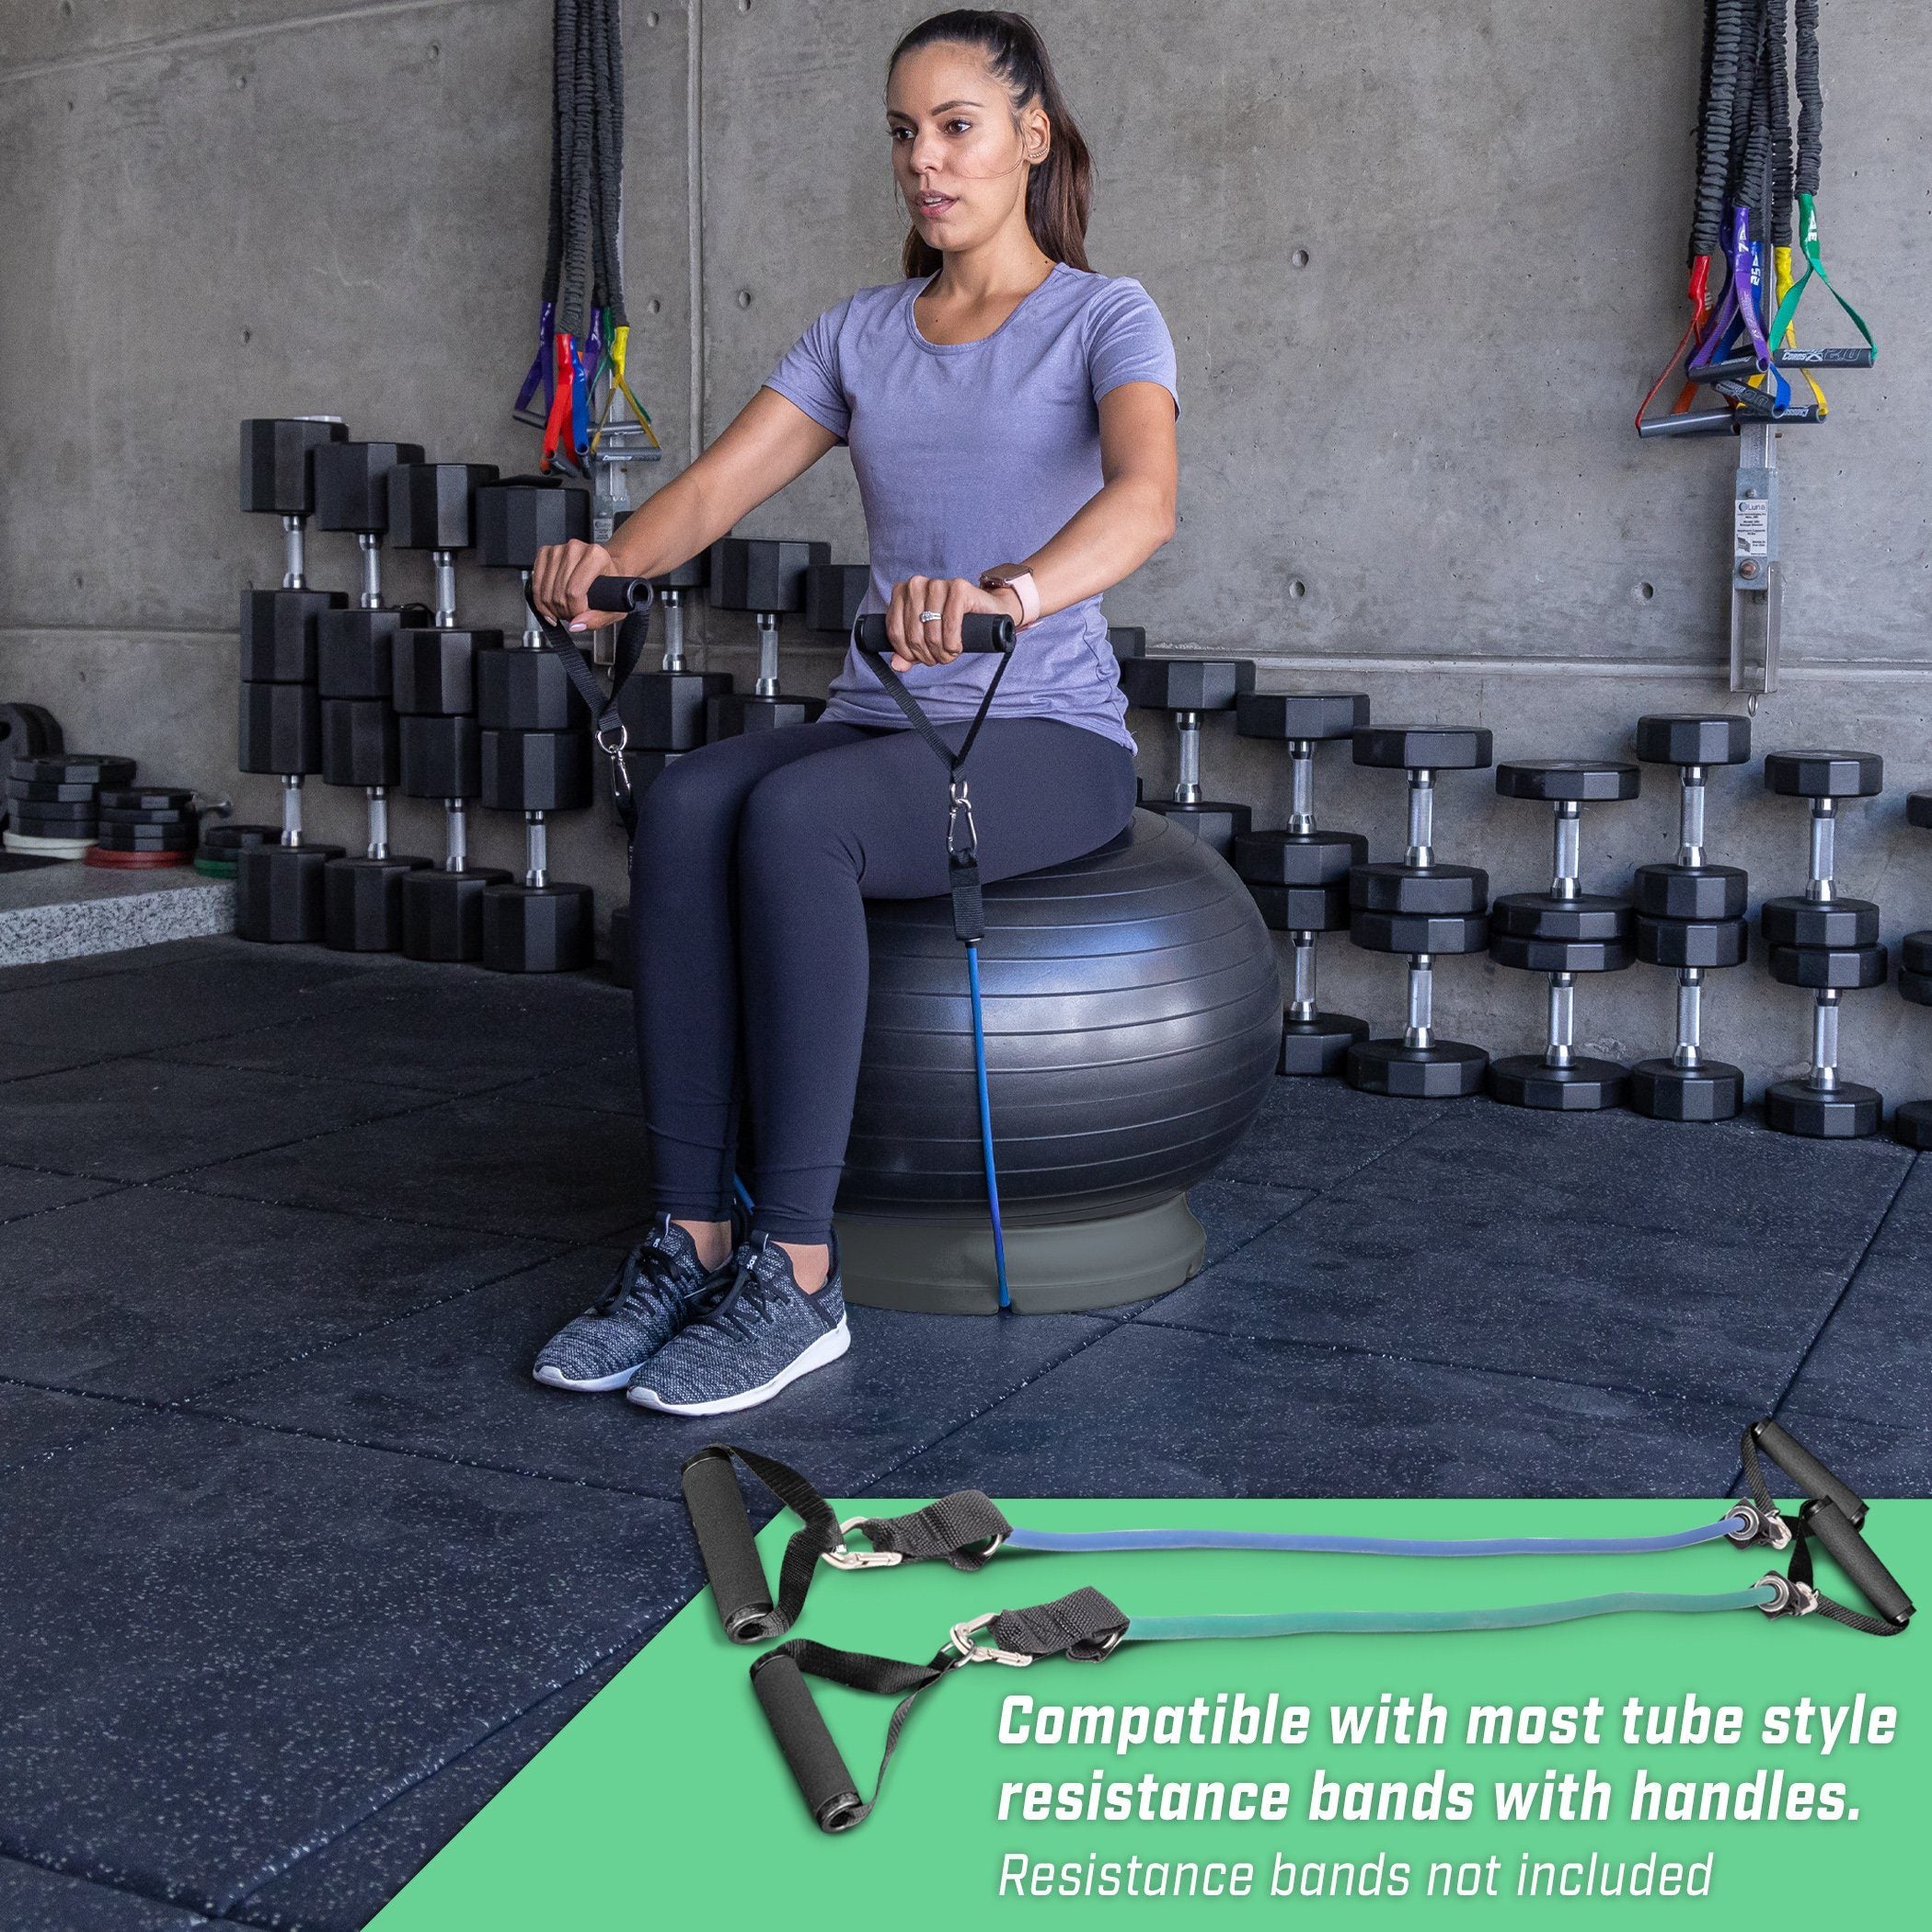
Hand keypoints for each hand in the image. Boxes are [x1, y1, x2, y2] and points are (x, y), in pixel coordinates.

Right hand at [529, 539, 621, 632]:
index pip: (574, 592)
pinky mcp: (545, 553)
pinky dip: (540, 598)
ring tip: (564, 609)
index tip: (581, 615)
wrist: (608, 566)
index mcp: (595, 556)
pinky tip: (550, 604)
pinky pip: (535, 581)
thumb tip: (576, 625)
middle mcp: (575, 549)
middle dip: (564, 611)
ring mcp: (558, 550)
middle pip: (558, 593)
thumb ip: (597, 619)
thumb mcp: (615, 605)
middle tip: (573, 614)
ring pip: (545, 590)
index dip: (575, 611)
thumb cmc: (612, 583)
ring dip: (552, 607)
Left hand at [884, 575, 1016, 671]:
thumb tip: (896, 665)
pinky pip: (950, 623)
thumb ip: (908, 652)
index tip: (918, 659)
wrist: (986, 611)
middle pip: (913, 633)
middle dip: (926, 654)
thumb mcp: (925, 639)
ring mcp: (938, 584)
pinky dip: (953, 642)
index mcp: (902, 592)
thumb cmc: (952, 624)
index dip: (906, 652)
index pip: (894, 630)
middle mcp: (917, 584)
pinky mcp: (959, 587)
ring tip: (948, 655)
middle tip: (937, 659)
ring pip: (931, 630)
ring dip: (941, 651)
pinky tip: (956, 647)